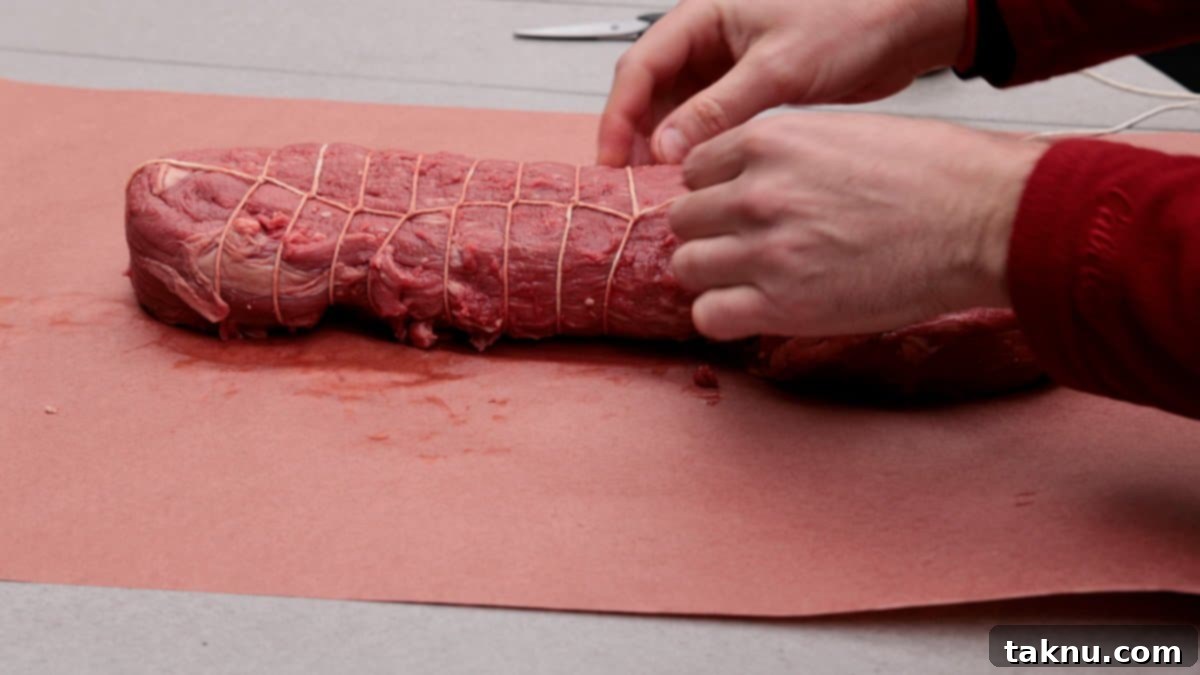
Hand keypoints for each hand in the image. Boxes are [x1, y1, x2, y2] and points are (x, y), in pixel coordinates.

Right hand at [597, 0, 967, 166]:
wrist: (907, 23)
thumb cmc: (853, 16)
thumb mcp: (778, 66)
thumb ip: (718, 108)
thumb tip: (667, 150)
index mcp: (703, 16)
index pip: (639, 66)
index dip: (619, 115)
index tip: (613, 159)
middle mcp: (709, 40)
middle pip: (650, 93)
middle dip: (636, 139)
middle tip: (632, 186)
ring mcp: (727, 68)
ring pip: (676, 114)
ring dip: (666, 151)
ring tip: (662, 191)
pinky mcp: (750, 92)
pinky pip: (708, 126)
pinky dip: (699, 154)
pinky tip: (698, 182)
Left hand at [668, 113, 1045, 339]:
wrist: (983, 220)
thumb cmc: (935, 175)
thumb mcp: (842, 134)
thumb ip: (784, 155)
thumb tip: (749, 179)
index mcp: (770, 141)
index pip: (694, 170)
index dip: (713, 193)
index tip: (732, 210)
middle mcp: (757, 192)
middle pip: (684, 219)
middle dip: (711, 234)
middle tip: (744, 248)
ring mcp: (764, 249)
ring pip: (687, 266)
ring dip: (713, 276)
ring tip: (751, 282)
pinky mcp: (781, 304)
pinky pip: (709, 316)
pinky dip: (723, 317)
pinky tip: (753, 311)